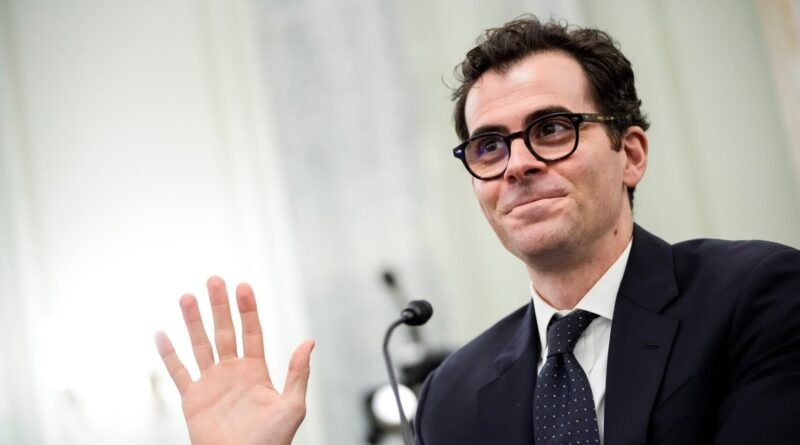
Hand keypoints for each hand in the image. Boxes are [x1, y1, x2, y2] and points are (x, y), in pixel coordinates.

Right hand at [155, 276, 313, 444]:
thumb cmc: (271, 443)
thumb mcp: (292, 407)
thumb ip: (298, 374)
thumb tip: (309, 342)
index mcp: (257, 371)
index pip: (252, 332)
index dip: (247, 309)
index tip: (242, 286)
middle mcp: (233, 372)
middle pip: (225, 331)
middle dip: (219, 306)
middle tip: (214, 279)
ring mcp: (211, 384)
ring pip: (200, 345)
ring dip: (193, 322)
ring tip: (187, 297)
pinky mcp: (192, 399)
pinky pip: (178, 373)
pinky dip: (168, 354)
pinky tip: (162, 334)